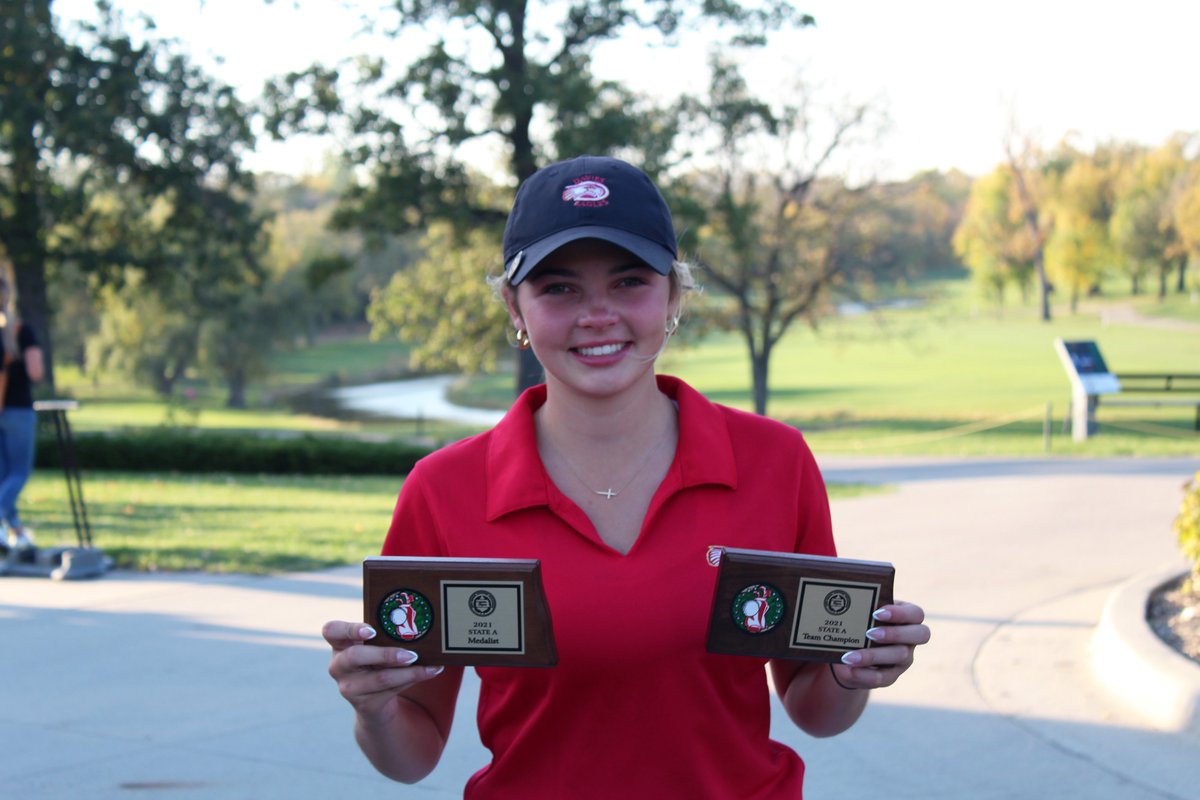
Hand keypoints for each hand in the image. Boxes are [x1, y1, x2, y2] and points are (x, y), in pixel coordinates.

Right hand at [322, 620, 444, 715]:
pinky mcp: (363, 704)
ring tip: (429, 665)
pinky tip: (430, 671)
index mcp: (339, 644)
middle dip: (385, 654)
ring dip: (408, 671)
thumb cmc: (377, 662)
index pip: (331, 631)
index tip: (371, 631)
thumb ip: (385, 636)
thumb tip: (419, 622)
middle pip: (354, 657)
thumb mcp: (374, 647)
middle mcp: (338, 666)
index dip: (349, 630)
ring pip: (379, 678)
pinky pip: (390, 691)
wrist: (374, 701)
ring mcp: (348, 688)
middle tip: (410, 654)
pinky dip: (413, 679)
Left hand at [830, 600, 929, 689]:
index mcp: (907, 618)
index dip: (900, 613)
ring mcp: (903, 659)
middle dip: (895, 633)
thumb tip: (838, 601)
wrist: (850, 654)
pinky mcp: (891, 676)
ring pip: (899, 656)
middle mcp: (910, 639)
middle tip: (869, 633)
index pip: (916, 613)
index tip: (877, 612)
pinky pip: (883, 678)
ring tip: (850, 656)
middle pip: (920, 634)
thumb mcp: (861, 615)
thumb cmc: (859, 624)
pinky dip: (864, 673)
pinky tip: (849, 669)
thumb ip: (858, 608)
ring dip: (873, 655)